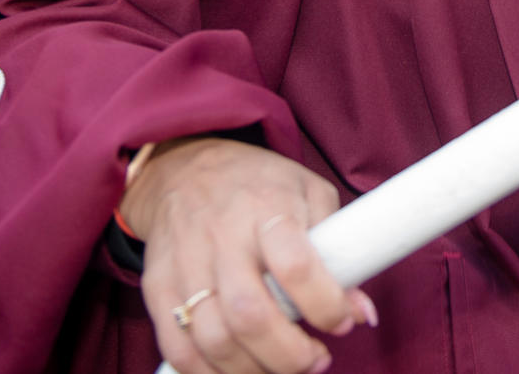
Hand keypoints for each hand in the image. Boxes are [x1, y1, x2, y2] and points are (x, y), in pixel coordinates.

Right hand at [122, 137, 375, 373]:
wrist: (184, 166)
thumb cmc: (257, 184)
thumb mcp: (307, 190)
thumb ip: (337, 245)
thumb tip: (360, 310)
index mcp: (266, 207)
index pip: (295, 265)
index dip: (326, 305)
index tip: (343, 321)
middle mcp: (222, 235)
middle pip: (250, 315)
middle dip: (289, 356)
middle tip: (314, 360)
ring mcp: (185, 262)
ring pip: (214, 339)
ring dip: (253, 370)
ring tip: (278, 365)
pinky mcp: (158, 285)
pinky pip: (178, 347)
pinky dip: (208, 372)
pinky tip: (238, 365)